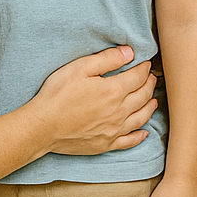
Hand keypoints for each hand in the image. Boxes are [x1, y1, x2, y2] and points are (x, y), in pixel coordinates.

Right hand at [37, 48, 156, 155]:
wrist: (43, 126)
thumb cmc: (58, 94)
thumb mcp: (80, 68)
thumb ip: (107, 59)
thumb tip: (129, 53)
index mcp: (113, 91)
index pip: (137, 77)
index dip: (144, 68)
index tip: (146, 63)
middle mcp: (119, 112)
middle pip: (142, 96)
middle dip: (149, 85)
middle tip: (152, 78)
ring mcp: (114, 130)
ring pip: (141, 118)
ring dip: (149, 107)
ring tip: (153, 100)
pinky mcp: (106, 144)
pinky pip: (130, 141)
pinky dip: (140, 136)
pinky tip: (145, 132)